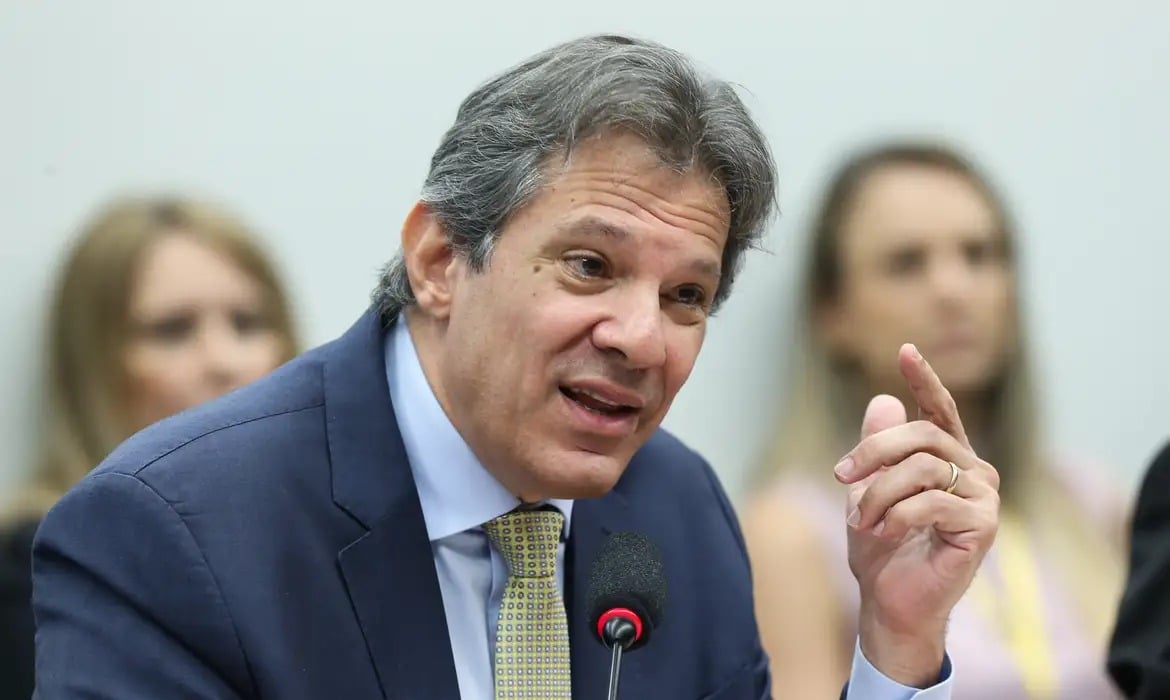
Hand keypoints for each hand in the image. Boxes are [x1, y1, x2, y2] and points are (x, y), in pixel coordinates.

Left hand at [834, 343, 999, 686]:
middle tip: (840, 474)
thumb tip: (882, 400)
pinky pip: (930, 503)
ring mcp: (984, 497)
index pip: (940, 410)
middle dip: (873, 451)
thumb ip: (879, 449)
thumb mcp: (869, 491)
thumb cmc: (882, 550)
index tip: (905, 350)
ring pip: (921, 469)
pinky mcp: (983, 525)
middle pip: (922, 435)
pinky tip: (885, 533)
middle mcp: (974, 471)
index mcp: (949, 459)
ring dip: (878, 494)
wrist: (891, 602)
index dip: (924, 379)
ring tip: (862, 520)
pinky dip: (895, 517)